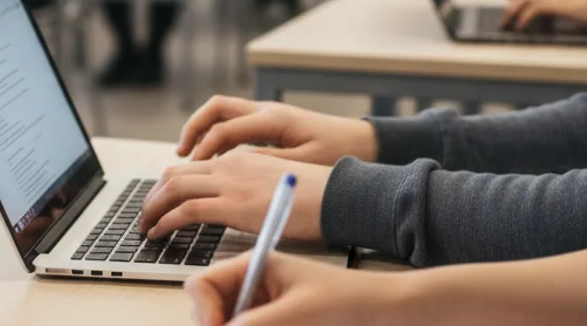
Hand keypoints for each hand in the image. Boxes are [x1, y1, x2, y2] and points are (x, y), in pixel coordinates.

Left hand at [137, 152, 329, 240]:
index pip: (191, 167)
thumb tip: (235, 206)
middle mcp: (230, 165)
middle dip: (154, 195)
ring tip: (146, 226)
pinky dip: (165, 221)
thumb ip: (250, 188)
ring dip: (153, 208)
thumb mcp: (274, 185)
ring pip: (174, 188)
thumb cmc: (315, 196)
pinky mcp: (233, 205)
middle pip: (175, 174)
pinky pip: (186, 211)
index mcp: (240, 160)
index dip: (168, 184)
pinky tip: (159, 232)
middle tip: (145, 214)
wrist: (337, 196)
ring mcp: (230, 183)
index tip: (160, 199)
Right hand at [178, 96, 377, 164]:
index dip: (204, 149)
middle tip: (180, 155)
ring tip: (189, 156)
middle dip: (193, 128)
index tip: (190, 170)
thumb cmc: (336, 154)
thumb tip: (233, 168)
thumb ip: (267, 164)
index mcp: (272, 120)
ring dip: (202, 129)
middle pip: (216, 108)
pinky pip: (233, 121)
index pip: (225, 129)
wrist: (362, 143)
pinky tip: (213, 157)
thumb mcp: (302, 164)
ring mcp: (266, 113)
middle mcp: (265, 110)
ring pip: (222, 111)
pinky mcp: (269, 122)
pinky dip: (216, 135)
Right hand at [186, 252, 393, 325]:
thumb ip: (255, 323)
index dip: (204, 311)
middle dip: (217, 325)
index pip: (202, 284)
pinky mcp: (272, 322)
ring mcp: (260, 308)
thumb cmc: (349, 300)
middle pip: (207, 311)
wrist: (384, 312)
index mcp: (252, 266)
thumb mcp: (299, 312)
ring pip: (227, 324)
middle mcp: (250, 287)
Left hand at [503, 0, 586, 29]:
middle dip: (510, 6)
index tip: (508, 1)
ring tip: (506, 24)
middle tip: (503, 18)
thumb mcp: (571, 2)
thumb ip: (557, 5)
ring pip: (521, 0)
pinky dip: (523, 19)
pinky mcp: (553, 2)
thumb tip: (546, 16)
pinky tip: (520, 27)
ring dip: (511, 13)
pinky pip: (530, 10)